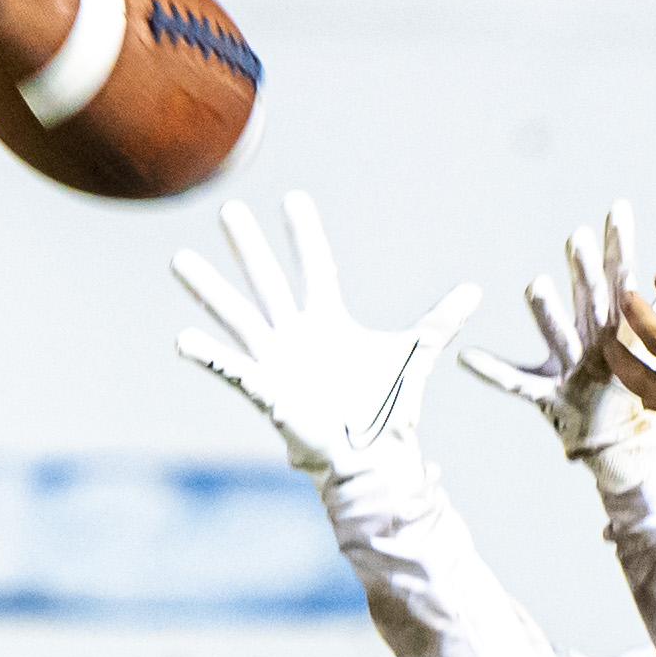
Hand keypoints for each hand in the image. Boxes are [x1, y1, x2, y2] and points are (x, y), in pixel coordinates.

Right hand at [173, 192, 481, 491]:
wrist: (373, 458)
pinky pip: (233, 370)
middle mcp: (297, 334)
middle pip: (268, 280)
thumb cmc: (388, 408)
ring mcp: (278, 361)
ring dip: (209, 290)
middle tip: (229, 210)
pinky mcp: (269, 393)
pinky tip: (183, 339)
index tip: (294, 198)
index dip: (305, 234)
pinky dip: (210, 357)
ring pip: (238, 316)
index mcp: (329, 320)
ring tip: (180, 260)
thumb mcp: (415, 354)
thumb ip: (440, 320)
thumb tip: (475, 290)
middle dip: (249, 246)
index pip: (316, 266)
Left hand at [456, 200, 647, 462]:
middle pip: (591, 304)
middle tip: (577, 237)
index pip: (621, 280)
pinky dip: (492, 372)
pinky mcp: (549, 397)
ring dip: (548, 313)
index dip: (620, 244)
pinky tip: (465, 358)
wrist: (619, 446)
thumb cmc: (627, 389)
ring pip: (560, 338)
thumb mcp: (645, 341)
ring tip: (534, 283)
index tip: (618, 208)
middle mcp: (598, 348)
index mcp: (618, 332)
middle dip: (586, 271)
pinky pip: (517, 384)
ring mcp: (574, 373)